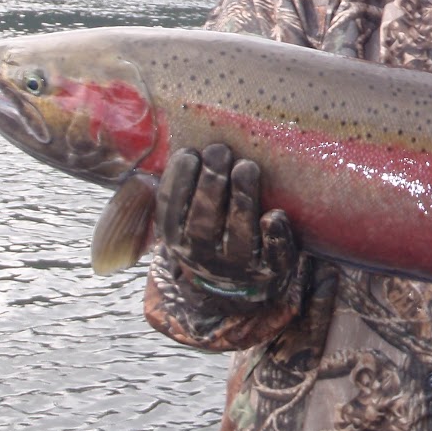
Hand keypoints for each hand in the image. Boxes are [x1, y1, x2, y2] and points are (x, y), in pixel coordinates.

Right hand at [156, 144, 297, 303]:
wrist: (236, 279)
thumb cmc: (209, 227)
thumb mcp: (181, 215)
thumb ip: (172, 191)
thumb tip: (155, 163)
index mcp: (177, 238)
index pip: (172, 211)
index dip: (178, 182)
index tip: (190, 153)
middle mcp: (204, 255)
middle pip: (204, 222)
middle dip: (211, 184)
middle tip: (220, 151)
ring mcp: (238, 265)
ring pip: (239, 236)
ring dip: (242, 201)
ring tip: (246, 167)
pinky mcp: (271, 268)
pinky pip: (273, 257)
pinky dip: (275, 237)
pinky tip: (276, 216)